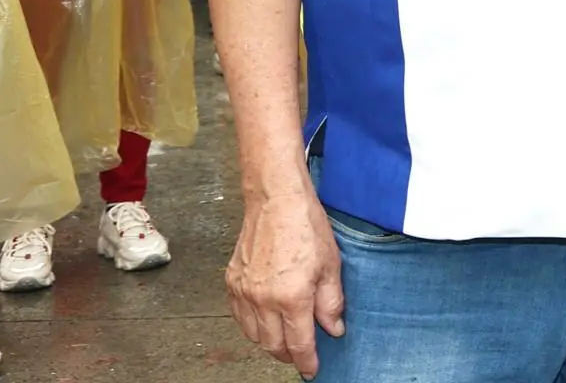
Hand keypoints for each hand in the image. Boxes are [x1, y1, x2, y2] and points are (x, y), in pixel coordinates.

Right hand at [226, 187, 344, 377]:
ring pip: (254, 335)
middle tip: (302, 354)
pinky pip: (240, 317)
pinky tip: (267, 321)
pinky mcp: (231, 283)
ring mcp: (243, 292)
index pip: (298, 343)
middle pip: (273, 345)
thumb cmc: (306, 226)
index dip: (307, 360)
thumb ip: (331, 302)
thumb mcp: (332, 265)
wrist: (275, 200)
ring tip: (287, 338)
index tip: (313, 370)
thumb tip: (333, 329)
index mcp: (291, 297)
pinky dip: (253, 326)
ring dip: (270, 342)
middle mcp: (262, 300)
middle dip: (289, 355)